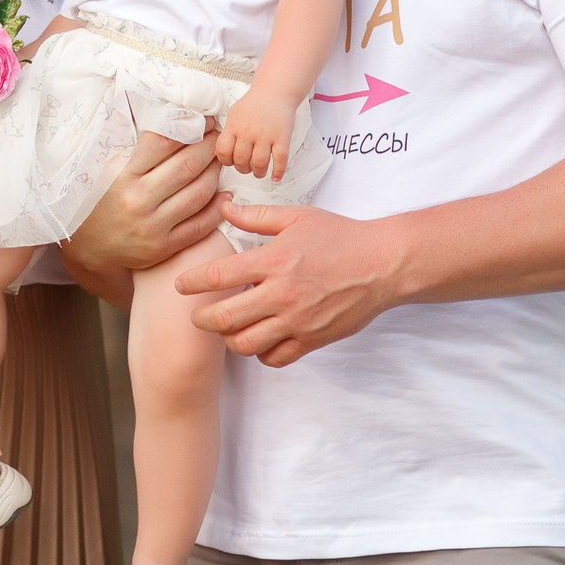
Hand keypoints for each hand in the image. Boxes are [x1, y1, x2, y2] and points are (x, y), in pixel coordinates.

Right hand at [63, 131, 226, 277]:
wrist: (88, 248)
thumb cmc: (98, 201)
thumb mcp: (104, 169)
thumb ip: (132, 146)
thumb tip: (162, 114)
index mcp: (121, 175)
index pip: (163, 142)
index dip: (188, 127)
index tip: (202, 120)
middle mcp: (137, 200)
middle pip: (187, 166)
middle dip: (209, 146)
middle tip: (217, 137)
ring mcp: (152, 227)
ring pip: (199, 193)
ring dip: (216, 173)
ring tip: (218, 161)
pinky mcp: (164, 247)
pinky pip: (201, 225)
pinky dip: (218, 208)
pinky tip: (225, 195)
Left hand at [177, 202, 399, 367]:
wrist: (383, 264)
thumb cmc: (340, 236)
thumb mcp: (297, 217)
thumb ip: (256, 216)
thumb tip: (225, 207)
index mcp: (274, 260)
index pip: (219, 275)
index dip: (192, 282)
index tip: (181, 285)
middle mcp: (282, 293)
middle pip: (224, 318)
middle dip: (202, 319)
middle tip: (197, 315)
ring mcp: (297, 320)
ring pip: (246, 344)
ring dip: (229, 338)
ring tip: (228, 328)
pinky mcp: (312, 339)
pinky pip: (275, 358)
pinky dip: (261, 352)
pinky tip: (259, 338)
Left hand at [216, 91, 294, 180]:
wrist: (275, 92)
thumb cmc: (254, 104)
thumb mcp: (235, 114)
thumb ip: (229, 132)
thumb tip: (223, 152)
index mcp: (234, 126)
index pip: (223, 151)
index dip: (225, 161)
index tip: (230, 162)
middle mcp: (248, 132)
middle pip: (241, 160)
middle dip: (243, 169)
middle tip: (247, 169)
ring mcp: (266, 135)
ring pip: (259, 163)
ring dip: (258, 172)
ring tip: (259, 172)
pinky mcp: (282, 137)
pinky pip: (280, 159)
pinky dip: (278, 172)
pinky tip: (276, 178)